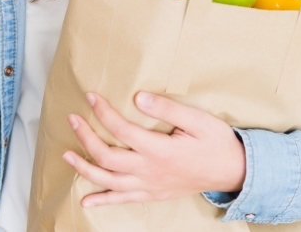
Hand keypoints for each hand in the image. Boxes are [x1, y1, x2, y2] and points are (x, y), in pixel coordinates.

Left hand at [63, 92, 245, 207]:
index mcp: (160, 150)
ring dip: (85, 168)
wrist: (233, 171)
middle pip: (107, 157)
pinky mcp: (153, 194)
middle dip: (85, 138)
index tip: (91, 97)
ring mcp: (150, 185)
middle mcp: (150, 171)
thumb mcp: (197, 119)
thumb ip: (167, 108)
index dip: (103, 112)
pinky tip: (86, 202)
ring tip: (67, 154)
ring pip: (109, 181)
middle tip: (72, 119)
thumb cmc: (216, 143)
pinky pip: (123, 200)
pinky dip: (102, 201)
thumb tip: (138, 97)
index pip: (121, 130)